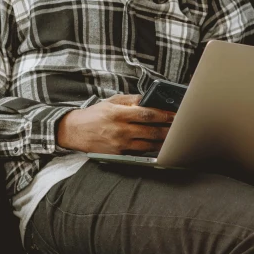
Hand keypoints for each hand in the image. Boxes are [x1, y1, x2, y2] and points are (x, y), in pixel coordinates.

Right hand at [57, 94, 174, 153]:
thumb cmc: (94, 115)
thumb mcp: (111, 101)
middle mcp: (120, 130)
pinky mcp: (118, 154)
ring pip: (148, 144)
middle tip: (179, 126)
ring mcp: (119, 144)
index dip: (163, 114)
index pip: (146, 114)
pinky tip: (159, 146)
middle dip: (168, 128)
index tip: (174, 114)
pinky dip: (150, 149)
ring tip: (173, 137)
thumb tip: (149, 99)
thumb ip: (131, 100)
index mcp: (118, 114)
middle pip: (150, 130)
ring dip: (163, 141)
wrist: (74, 131)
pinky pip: (138, 152)